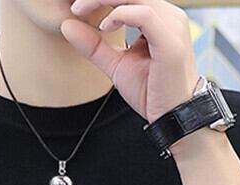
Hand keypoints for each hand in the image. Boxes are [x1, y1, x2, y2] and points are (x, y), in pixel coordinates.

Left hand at [62, 0, 199, 123]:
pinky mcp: (170, 41)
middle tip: (76, 6)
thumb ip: (94, 45)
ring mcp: (172, 26)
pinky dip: (121, 15)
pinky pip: (144, 14)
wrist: (172, 118)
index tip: (76, 7)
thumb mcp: (116, 64)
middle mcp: (168, 17)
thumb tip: (67, 25)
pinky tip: (104, 26)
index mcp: (158, 19)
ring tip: (82, 11)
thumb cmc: (151, 92)